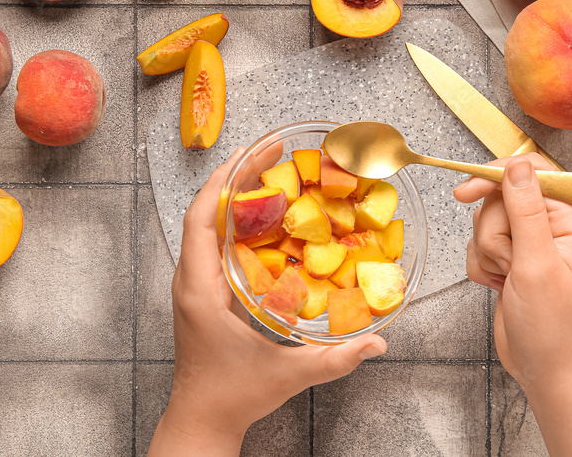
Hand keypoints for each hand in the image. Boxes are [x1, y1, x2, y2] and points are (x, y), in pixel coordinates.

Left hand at [149, 149, 386, 456]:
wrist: (202, 421)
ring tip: (275, 171)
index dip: (224, 181)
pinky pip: (218, 242)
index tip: (251, 154)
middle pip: (208, 211)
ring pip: (211, 224)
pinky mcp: (206, 291)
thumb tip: (378, 344)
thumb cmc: (233, 397)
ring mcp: (197, 284)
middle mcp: (192, 279)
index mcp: (202, 289)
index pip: (201, 219)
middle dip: (238, 176)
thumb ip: (335, 360)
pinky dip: (241, 221)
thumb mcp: (287, 375)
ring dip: (238, 195)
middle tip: (275, 150)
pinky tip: (271, 215)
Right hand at [454, 154, 571, 388]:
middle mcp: (552, 225)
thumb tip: (517, 166)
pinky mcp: (512, 259)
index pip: (531, 172)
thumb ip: (526, 211)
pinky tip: (499, 286)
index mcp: (571, 218)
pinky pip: (478, 246)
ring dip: (487, 252)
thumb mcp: (538, 264)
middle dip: (494, 233)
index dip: (496, 176)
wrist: (548, 370)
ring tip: (508, 278)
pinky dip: (482, 266)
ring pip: (485, 222)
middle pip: (500, 198)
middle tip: (511, 263)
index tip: (466, 190)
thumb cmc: (554, 327)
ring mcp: (530, 242)